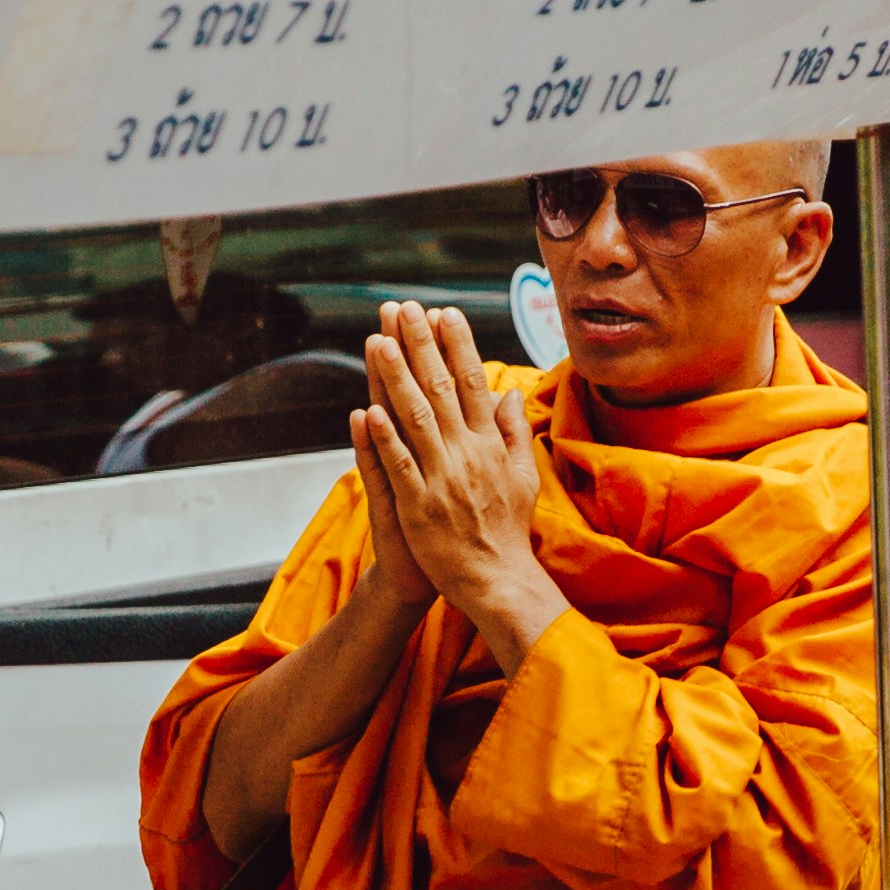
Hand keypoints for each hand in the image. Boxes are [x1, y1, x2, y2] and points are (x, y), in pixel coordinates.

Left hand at [354, 303, 568, 665]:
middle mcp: (467, 454)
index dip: (456, 345)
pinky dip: (383, 437)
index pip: (472, 383)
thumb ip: (513, 433)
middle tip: (403, 308)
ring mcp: (442, 478)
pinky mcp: (418, 505)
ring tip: (377, 342)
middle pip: (440, 389)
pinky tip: (367, 409)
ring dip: (394, 378)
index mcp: (490, 444)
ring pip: (415, 418)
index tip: (443, 312)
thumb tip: (510, 394)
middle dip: (420, 345)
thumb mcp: (523, 477)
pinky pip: (398, 465)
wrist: (498, 581)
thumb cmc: (507, 530)